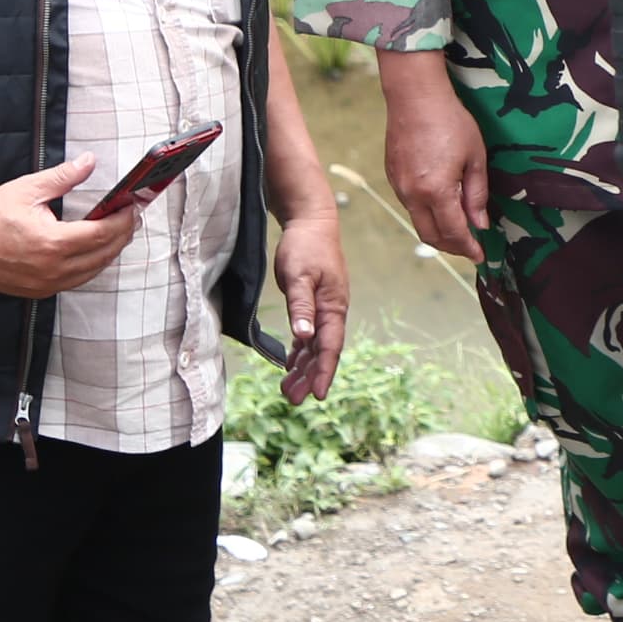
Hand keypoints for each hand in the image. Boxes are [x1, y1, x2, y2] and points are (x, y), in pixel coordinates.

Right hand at [0, 157, 138, 298]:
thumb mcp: (28, 188)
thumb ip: (64, 176)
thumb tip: (89, 162)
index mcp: (52, 243)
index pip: (103, 234)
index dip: (123, 220)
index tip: (132, 206)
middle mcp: (51, 269)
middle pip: (103, 255)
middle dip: (121, 235)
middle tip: (130, 217)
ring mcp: (44, 285)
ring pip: (91, 272)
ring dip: (108, 253)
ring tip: (117, 232)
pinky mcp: (35, 291)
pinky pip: (74, 282)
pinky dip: (88, 266)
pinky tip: (92, 251)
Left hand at [271, 205, 349, 404]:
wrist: (311, 221)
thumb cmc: (306, 246)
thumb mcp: (300, 275)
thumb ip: (301, 306)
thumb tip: (304, 337)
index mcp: (333, 306)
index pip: (330, 346)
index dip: (324, 372)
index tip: (316, 395)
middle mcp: (331, 311)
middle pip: (322, 351)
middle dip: (310, 377)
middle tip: (293, 399)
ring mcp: (323, 308)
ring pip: (314, 346)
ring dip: (303, 368)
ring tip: (288, 390)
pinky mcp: (313, 303)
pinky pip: (308, 335)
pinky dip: (300, 352)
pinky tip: (291, 365)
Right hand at [380, 50, 490, 255]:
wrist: (415, 97)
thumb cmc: (450, 121)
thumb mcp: (475, 157)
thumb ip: (476, 195)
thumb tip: (479, 224)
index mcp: (436, 191)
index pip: (453, 232)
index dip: (468, 247)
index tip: (481, 255)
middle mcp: (412, 195)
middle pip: (431, 236)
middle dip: (452, 246)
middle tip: (470, 246)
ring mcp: (399, 187)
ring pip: (418, 222)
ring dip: (438, 231)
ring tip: (459, 227)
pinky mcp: (392, 177)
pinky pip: (410, 206)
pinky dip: (426, 214)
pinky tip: (441, 205)